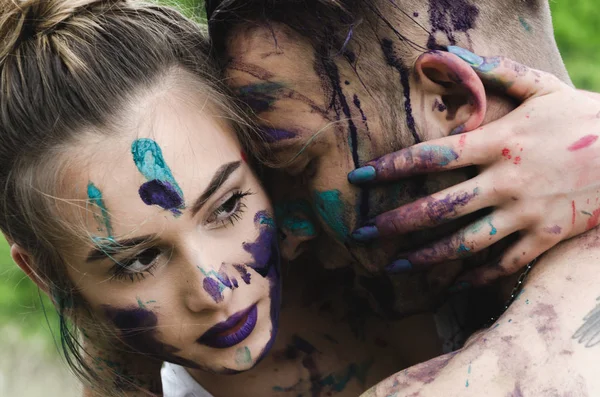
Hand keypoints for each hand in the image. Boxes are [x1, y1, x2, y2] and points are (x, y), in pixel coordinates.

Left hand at [348, 49, 599, 285]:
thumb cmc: (584, 116)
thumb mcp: (542, 86)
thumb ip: (495, 71)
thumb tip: (447, 54)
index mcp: (499, 142)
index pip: (431, 156)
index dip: (390, 168)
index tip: (359, 179)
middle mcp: (506, 180)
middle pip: (438, 207)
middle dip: (395, 222)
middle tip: (361, 233)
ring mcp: (526, 212)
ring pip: (465, 242)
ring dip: (426, 257)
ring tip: (394, 266)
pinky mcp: (547, 236)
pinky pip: (505, 263)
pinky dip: (478, 275)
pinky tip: (453, 284)